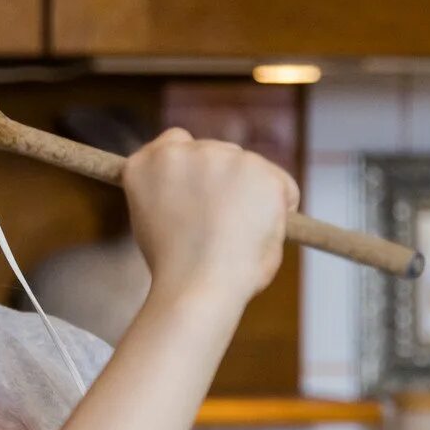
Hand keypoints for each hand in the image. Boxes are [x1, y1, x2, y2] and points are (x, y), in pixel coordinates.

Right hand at [120, 128, 298, 300]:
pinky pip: (283, 187)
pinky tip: (260, 235)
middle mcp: (180, 151)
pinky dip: (281, 209)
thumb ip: (174, 196)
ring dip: (252, 196)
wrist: (196, 288)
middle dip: (226, 183)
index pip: (176, 142)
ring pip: (250, 169)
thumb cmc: (176, 272)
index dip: (192, 168)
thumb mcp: (155, 223)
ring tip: (238, 239)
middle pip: (217, 154)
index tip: (202, 191)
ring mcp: (220, 156)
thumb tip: (205, 196)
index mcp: (146, 164)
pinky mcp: (259, 169)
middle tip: (224, 229)